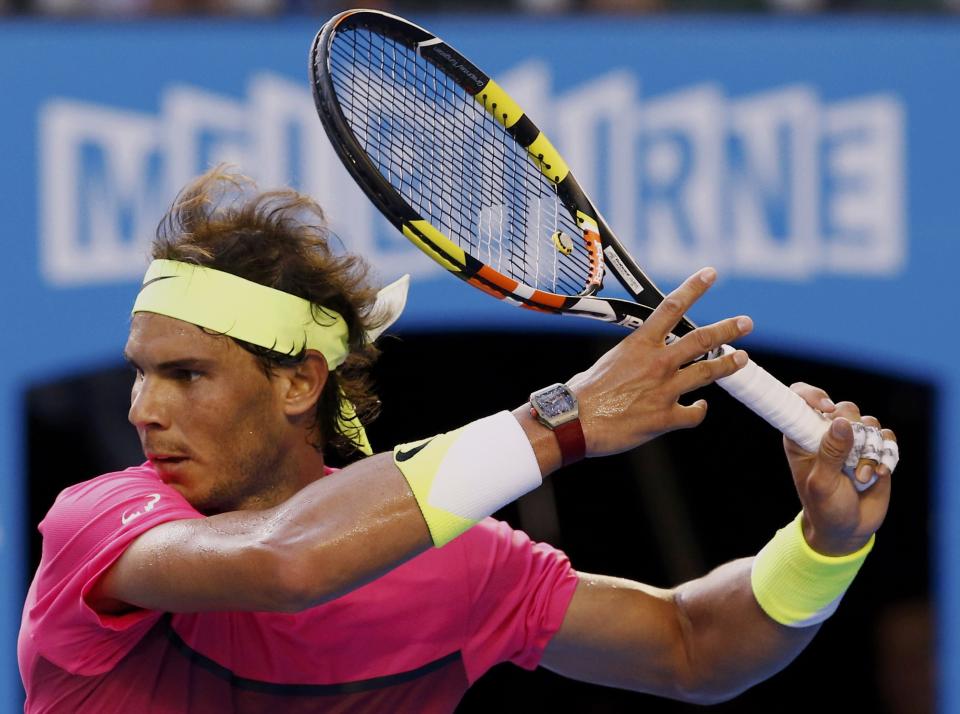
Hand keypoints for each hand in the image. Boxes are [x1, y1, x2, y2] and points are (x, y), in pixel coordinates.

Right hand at [567, 267, 752, 457]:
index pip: (672, 307)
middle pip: (701, 340)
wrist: (575, 421)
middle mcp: (657, 363)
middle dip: (728, 329)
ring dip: (728, 365)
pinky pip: (693, 413)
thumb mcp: (610, 360)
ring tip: (742, 360)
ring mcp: (665, 390)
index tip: (710, 274)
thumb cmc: (585, 392)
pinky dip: (698, 409)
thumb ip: (635, 357)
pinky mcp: (666, 417)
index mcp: (640, 344)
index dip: (694, 288)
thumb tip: (645, 361)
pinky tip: (699, 407)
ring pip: (707, 373)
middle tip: (745, 323)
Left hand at [785, 384, 894, 555]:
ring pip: (869, 422)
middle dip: (853, 431)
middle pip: (844, 408)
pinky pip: (887, 437)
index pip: (800, 400)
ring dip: (869, 450)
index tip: (827, 409)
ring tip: (860, 476)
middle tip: (849, 460)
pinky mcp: (874, 449)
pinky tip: (878, 474)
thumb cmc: (825, 507)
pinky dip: (886, 454)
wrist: (848, 528)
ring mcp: (852, 440)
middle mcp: (826, 433)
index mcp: (802, 436)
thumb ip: (830, 453)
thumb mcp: (822, 483)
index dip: (812, 396)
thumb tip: (841, 422)